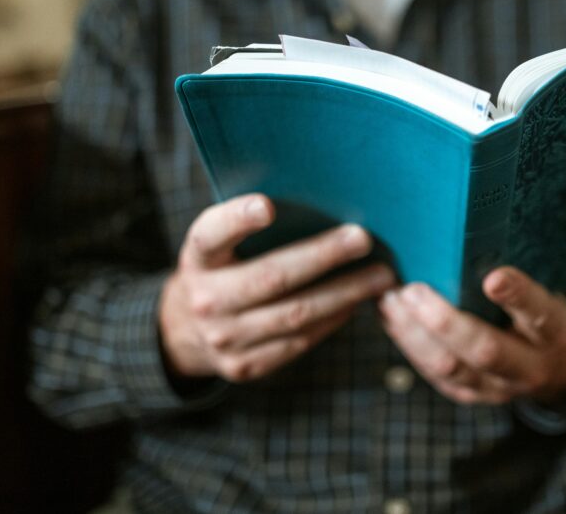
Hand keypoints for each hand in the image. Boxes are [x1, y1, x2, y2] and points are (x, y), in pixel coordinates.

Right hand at [159, 193, 394, 381]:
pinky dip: (332, 320)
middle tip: (362, 238)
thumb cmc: (221, 269)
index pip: (211, 235)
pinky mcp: (245, 366)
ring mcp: (224, 339)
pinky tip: (356, 303)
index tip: (267, 206)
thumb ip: (250, 225)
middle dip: (323, 256)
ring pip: (296, 315)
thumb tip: (322, 199)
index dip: (237, 220)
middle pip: (272, 277)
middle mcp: (206, 299)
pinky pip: (299, 342)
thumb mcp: (219, 245)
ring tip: (380, 276)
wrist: (185, 331)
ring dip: (344, 293)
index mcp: (198, 258)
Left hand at [378, 266, 565, 404]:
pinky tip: (391, 318)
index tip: (493, 278)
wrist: (557, 373)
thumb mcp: (550, 298)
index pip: (539, 315)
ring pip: (450, 367)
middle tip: (414, 289)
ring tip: (392, 299)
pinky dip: (409, 343)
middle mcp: (528, 369)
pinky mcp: (469, 395)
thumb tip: (473, 244)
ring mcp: (496, 389)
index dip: (517, 296)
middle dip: (445, 321)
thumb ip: (520, 284)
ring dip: (414, 332)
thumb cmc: (545, 321)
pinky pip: (433, 373)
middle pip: (485, 350)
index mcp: (556, 336)